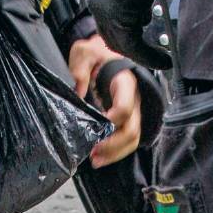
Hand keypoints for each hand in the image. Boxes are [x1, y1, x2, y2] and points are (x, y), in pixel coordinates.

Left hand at [69, 36, 143, 167]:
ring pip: (133, 139)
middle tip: (94, 152)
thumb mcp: (85, 52)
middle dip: (114, 145)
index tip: (99, 126)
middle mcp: (134, 99)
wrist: (105, 54)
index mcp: (125, 83)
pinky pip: (128, 140)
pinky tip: (101, 157)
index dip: (114, 120)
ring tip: (96, 160)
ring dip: (115, 153)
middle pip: (132, 130)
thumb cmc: (97, 53)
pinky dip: (116, 152)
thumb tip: (78, 91)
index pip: (126, 106)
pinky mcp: (127, 119)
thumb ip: (80, 68)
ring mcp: (133, 111)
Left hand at [86, 0, 171, 70]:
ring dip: (142, 55)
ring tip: (160, 58)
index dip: (124, 37)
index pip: (107, 24)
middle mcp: (97, 2)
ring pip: (122, 45)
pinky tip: (163, 59)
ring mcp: (105, 12)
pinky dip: (150, 57)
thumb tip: (143, 14)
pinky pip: (134, 47)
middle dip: (132, 49)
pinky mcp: (118, 19)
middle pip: (111, 38)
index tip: (141, 42)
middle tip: (151, 55)